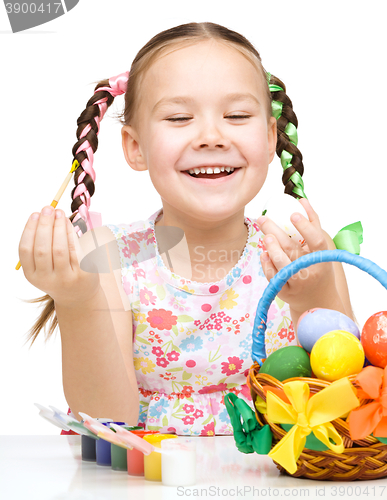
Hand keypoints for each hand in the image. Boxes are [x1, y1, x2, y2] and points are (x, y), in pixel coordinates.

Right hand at [18, 206, 100, 306]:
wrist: (78, 295)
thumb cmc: (59, 272)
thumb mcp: (44, 264)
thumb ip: (43, 243)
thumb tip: (49, 215)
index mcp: (32, 275)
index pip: (26, 250)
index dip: (30, 230)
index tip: (35, 214)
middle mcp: (47, 279)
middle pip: (42, 249)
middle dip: (44, 226)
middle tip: (48, 208)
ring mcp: (66, 278)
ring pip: (59, 250)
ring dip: (59, 228)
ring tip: (59, 214)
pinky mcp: (83, 274)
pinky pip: (76, 251)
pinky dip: (71, 235)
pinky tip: (68, 224)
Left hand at [257, 198, 341, 313]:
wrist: (317, 300)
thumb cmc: (318, 267)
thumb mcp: (321, 248)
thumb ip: (313, 224)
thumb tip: (301, 200)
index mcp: (323, 258)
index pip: (316, 240)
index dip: (305, 227)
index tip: (293, 214)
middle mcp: (311, 272)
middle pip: (291, 250)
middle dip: (275, 232)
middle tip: (263, 218)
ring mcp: (297, 284)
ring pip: (281, 264)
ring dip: (271, 248)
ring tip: (264, 236)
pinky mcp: (284, 292)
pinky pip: (272, 276)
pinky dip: (267, 263)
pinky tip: (264, 252)